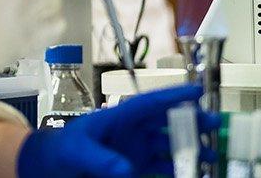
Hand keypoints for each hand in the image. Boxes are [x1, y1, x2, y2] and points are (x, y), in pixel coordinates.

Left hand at [17, 84, 219, 177]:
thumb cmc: (58, 150)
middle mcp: (130, 131)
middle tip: (214, 123)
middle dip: (190, 122)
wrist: (46, 167)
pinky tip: (190, 172)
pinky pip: (161, 167)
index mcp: (117, 117)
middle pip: (165, 122)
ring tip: (210, 154)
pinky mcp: (134, 167)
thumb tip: (126, 170)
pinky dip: (176, 169)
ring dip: (188, 148)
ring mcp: (133, 149)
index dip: (173, 95)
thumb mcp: (78, 150)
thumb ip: (101, 158)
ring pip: (168, 145)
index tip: (197, 91)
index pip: (149, 103)